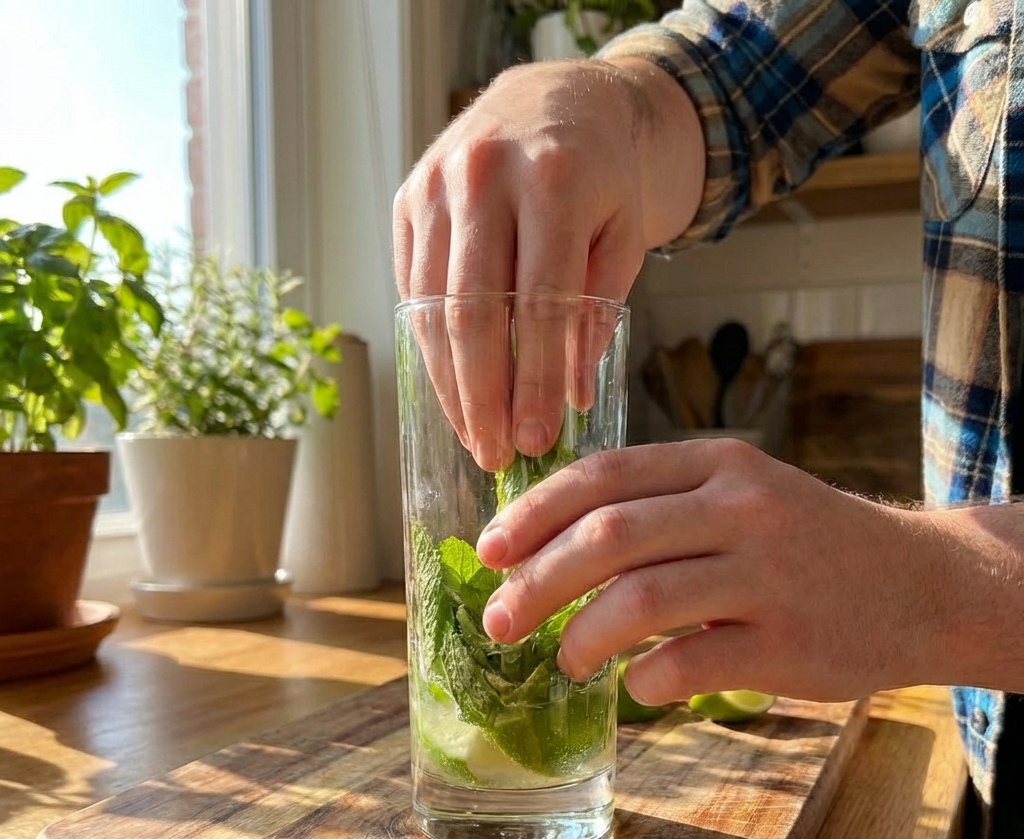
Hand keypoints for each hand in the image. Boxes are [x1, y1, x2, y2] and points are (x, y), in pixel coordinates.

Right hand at [393, 58, 702, 470]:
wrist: (557, 99)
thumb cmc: (602, 175)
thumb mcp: (623, 235)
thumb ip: (596, 313)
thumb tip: (569, 399)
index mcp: (555, 177)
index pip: (541, 304)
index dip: (534, 381)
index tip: (535, 439)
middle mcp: (485, 175)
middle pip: (474, 313)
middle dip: (483, 396)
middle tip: (494, 454)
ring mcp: (435, 185)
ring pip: (433, 308)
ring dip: (450, 384)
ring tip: (472, 436)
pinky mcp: (407, 200)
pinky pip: (413, 291)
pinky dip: (431, 348)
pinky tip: (453, 389)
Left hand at [474, 440, 968, 705]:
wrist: (921, 583)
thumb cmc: (806, 540)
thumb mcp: (740, 493)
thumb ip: (660, 507)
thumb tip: (550, 549)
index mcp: (716, 464)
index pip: (602, 476)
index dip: (534, 514)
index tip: (489, 551)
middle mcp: (740, 508)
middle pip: (609, 535)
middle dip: (537, 581)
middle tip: (501, 621)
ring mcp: (767, 573)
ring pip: (641, 600)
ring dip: (583, 637)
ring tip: (566, 662)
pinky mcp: (789, 642)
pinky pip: (689, 662)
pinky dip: (645, 678)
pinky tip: (637, 685)